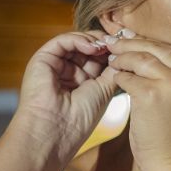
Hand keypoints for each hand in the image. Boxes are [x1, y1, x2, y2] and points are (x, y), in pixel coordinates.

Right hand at [14, 31, 117, 159]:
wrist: (56, 130)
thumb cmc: (80, 117)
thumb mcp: (104, 90)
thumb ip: (113, 70)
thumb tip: (125, 53)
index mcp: (82, 80)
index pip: (98, 58)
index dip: (113, 52)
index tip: (128, 49)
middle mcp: (68, 71)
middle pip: (88, 47)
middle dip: (105, 44)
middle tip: (120, 42)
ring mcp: (54, 64)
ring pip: (76, 42)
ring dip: (94, 41)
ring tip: (107, 46)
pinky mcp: (42, 59)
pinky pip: (62, 41)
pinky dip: (79, 40)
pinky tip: (93, 47)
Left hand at [105, 32, 170, 170]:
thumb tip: (145, 51)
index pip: (169, 47)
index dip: (146, 41)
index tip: (129, 39)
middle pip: (154, 47)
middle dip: (130, 43)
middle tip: (112, 43)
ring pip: (139, 58)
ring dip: (121, 58)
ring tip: (110, 60)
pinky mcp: (151, 94)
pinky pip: (127, 77)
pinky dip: (118, 77)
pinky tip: (112, 79)